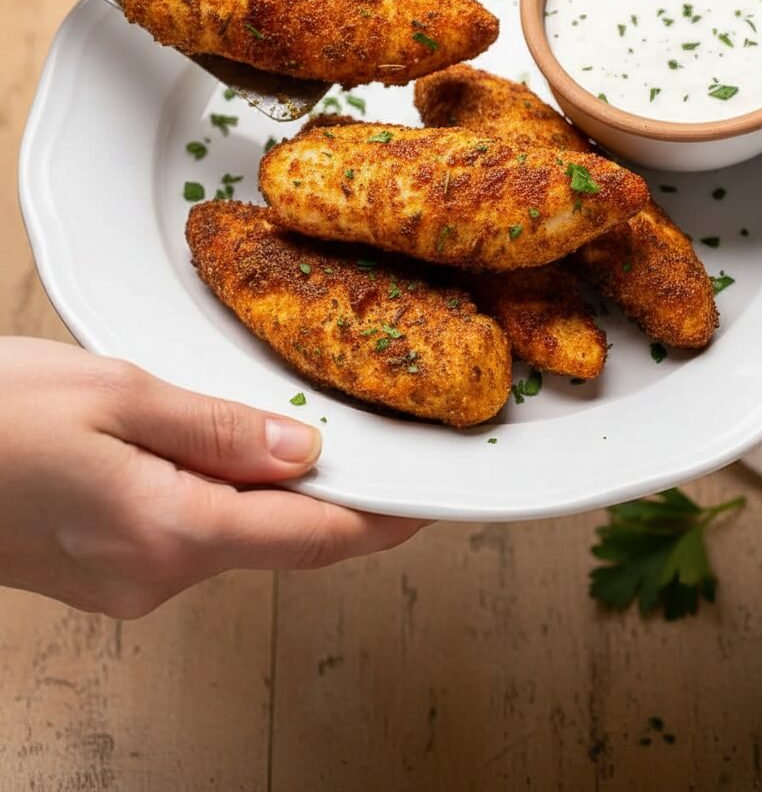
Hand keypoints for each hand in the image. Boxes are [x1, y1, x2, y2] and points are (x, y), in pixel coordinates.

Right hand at [0, 337, 423, 616]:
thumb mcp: (115, 393)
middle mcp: (158, 577)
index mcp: (171, 531)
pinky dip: (224, 496)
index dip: (385, 517)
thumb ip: (220, 429)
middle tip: (375, 435)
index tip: (434, 496)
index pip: (315, 537)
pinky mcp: (110, 575)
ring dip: (273, 489)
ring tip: (293, 428)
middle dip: (334, 492)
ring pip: (237, 534)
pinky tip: (216, 450)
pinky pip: (194, 534)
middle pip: (283, 538)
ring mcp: (132, 584)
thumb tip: (307, 452)